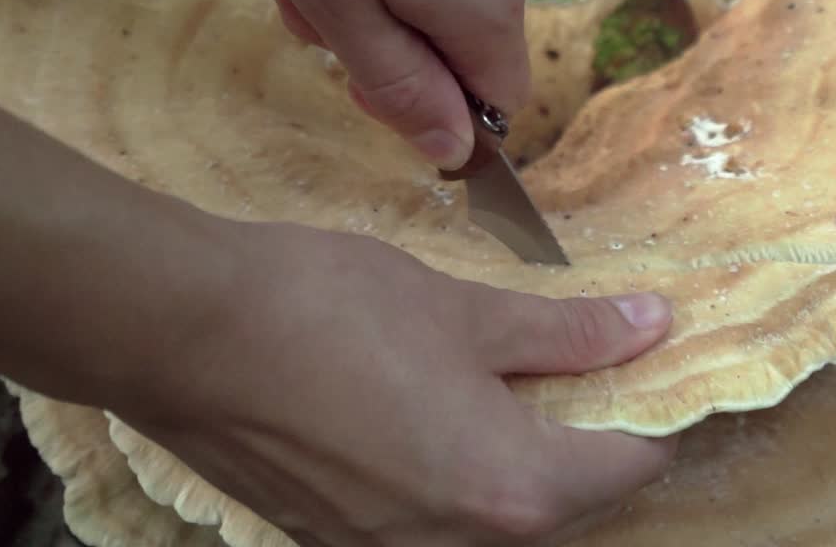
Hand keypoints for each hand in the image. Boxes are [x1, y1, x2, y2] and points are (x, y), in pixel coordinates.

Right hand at [116, 224, 677, 546]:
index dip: (650, 408)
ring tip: (502, 383)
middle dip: (583, 437)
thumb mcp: (466, 312)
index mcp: (511, 492)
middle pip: (565, 504)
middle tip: (576, 361)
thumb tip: (652, 325)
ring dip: (518, 461)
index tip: (645, 361)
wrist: (183, 335)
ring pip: (497, 518)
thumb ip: (570, 333)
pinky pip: (431, 525)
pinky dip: (454, 478)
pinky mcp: (340, 543)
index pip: (629, 466)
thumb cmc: (330, 311)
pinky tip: (430, 414)